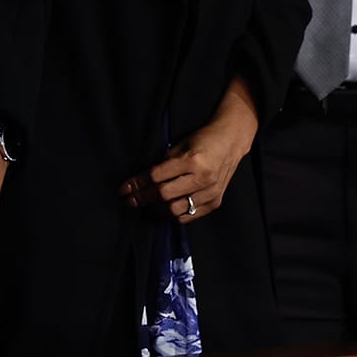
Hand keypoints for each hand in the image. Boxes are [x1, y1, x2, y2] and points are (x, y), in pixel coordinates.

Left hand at [121, 77, 258, 225]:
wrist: (231, 142)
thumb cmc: (203, 140)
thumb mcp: (181, 145)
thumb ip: (164, 164)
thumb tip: (141, 182)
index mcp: (192, 160)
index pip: (157, 176)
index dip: (138, 183)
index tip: (124, 189)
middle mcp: (203, 178)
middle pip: (164, 195)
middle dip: (143, 198)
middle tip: (130, 200)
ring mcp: (211, 192)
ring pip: (175, 209)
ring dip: (156, 210)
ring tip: (146, 207)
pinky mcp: (215, 202)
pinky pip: (189, 216)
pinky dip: (174, 215)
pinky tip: (165, 210)